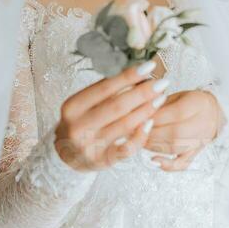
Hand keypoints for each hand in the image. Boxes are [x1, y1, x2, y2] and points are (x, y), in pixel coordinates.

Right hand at [54, 61, 170, 171]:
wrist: (67, 154)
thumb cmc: (81, 123)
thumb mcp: (83, 104)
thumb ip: (105, 91)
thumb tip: (136, 73)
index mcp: (72, 107)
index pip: (104, 88)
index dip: (128, 76)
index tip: (148, 66)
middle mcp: (78, 127)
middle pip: (117, 106)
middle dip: (143, 92)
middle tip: (161, 83)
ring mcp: (90, 146)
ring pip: (125, 125)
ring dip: (146, 110)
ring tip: (160, 98)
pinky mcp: (103, 160)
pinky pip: (127, 148)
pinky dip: (141, 135)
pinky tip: (150, 122)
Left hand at [142, 88, 225, 170]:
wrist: (215, 112)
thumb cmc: (193, 101)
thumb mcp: (179, 95)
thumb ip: (163, 104)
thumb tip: (143, 112)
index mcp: (198, 105)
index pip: (176, 113)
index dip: (156, 117)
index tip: (140, 116)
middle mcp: (201, 125)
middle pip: (174, 132)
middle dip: (152, 132)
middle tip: (136, 130)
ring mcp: (199, 141)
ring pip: (175, 148)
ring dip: (154, 146)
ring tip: (140, 141)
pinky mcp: (196, 153)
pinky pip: (183, 163)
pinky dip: (169, 165)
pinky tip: (155, 161)